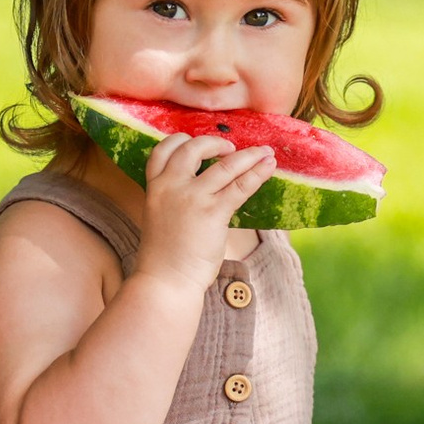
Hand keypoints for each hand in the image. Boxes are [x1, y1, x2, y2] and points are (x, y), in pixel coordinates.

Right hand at [134, 132, 275, 292]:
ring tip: (265, 153)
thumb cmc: (165, 258)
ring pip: (225, 165)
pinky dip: (257, 173)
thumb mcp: (161, 219)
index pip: (163, 151)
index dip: (181, 141)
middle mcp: (170, 186)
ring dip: (248, 156)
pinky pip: (240, 186)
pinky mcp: (213, 212)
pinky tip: (269, 166)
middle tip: (231, 149)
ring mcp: (192, 198)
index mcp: (154, 188)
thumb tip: (203, 192)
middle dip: (214, 142)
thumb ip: (174, 200)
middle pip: (192, 148)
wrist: (165, 282)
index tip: (196, 142)